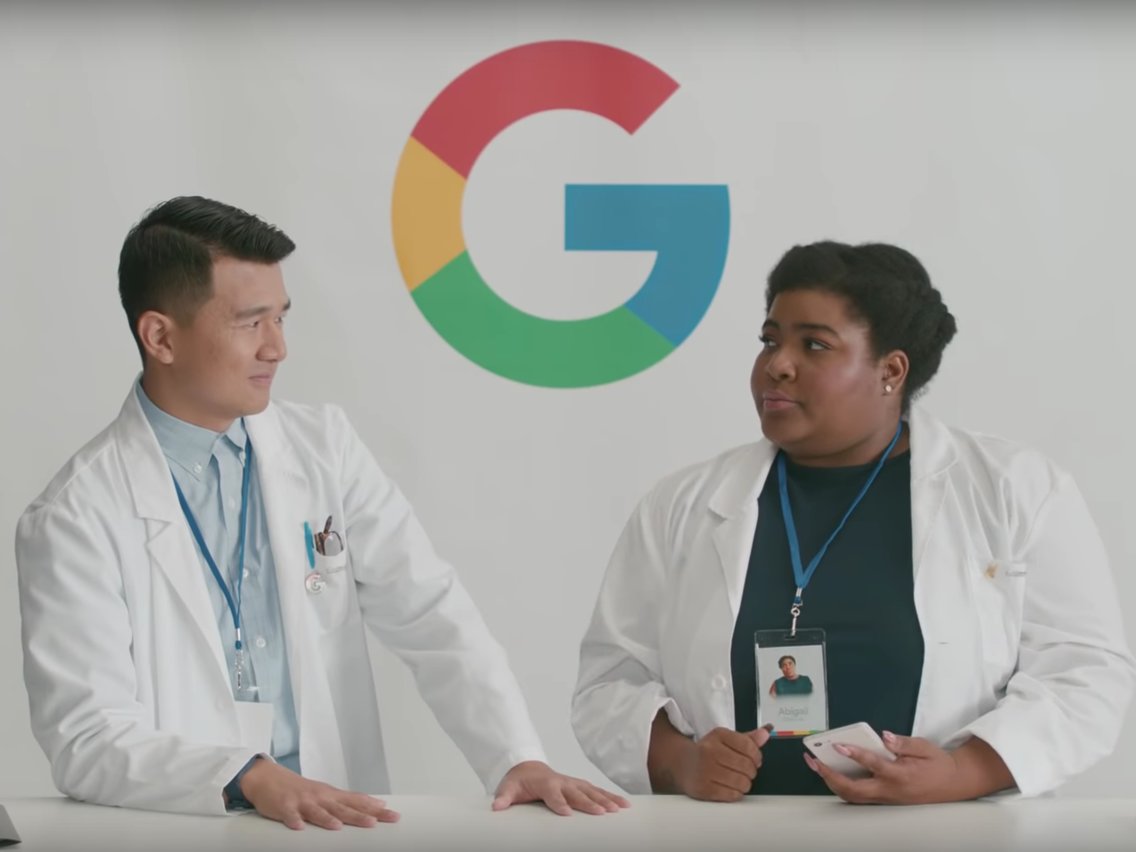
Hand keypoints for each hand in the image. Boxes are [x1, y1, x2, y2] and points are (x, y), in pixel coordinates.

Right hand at [239, 759, 399, 829]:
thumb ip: (349, 801)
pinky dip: (293, 820)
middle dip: (360, 815)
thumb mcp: (328, 794)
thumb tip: (377, 804)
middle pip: (343, 807)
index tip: (394, 816)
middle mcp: (321, 797)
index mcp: (332, 796)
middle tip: (376, 822)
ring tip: (339, 826)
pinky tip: (298, 827)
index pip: (358, 802)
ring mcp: (302, 801)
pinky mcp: (284, 806)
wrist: (269, 778)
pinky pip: (289, 814)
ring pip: (317, 811)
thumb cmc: (301, 790)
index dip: (376, 809)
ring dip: (328, 818)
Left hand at [492, 761, 629, 815]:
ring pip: (592, 790)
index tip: (567, 813)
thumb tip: (497, 806)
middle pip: (577, 793)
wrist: (526, 767)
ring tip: (620, 809)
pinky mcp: (580, 785)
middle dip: (590, 802)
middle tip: (603, 813)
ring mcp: (573, 783)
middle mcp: (562, 782)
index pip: (553, 794)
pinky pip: (597, 790)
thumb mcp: (508, 788)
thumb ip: (503, 797)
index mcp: (546, 783)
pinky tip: (624, 804)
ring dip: (606, 799)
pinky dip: (611, 796)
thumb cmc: (519, 781)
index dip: (559, 803)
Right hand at [677, 725, 771, 802]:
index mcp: (718, 735)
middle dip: (751, 772)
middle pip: (747, 766)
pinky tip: (730, 788)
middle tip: (746, 772)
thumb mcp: (726, 740)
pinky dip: (736, 794)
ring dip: (745, 784)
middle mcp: (710, 750)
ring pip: (742, 782)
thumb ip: (748, 738)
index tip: (755, 760)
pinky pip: (731, 795)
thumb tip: (766, 733)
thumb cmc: (708, 752)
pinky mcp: (703, 788)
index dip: (757, 756)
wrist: (681, 763)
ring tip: (738, 780)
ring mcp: (705, 770)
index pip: (748, 746)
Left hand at [804, 732, 1012, 803]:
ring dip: (831, 782)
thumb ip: (903, 743)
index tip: (838, 745)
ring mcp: (886, 798)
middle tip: (813, 759)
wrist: (953, 785)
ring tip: (815, 765)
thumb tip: (884, 736)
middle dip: (830, 775)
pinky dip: (841, 787)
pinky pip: (858, 797)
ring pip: (853, 796)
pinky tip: (830, 773)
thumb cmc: (937, 763)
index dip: (855, 755)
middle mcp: (891, 790)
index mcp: (902, 775)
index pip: (875, 765)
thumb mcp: (925, 747)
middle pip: (855, 790)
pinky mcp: (884, 800)